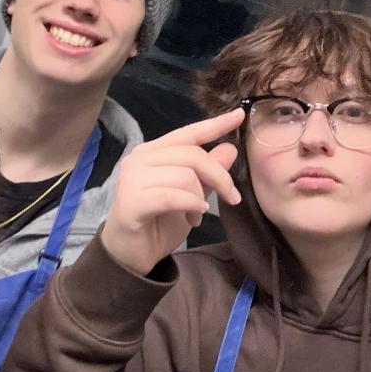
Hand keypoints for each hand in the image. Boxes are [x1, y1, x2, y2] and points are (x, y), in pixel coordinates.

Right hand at [100, 108, 244, 275]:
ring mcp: (132, 178)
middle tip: (231, 198)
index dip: (215, 124)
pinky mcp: (130, 200)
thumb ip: (208, 173)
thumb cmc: (159, 224)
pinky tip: (194, 216)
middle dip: (219, 176)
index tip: (240, 115)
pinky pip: (172, 196)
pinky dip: (190, 205)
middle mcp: (139, 158)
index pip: (188, 133)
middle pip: (192, 155)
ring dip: (199, 198)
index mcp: (153, 152)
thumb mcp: (193, 196)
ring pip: (185, 176)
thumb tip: (230, 148)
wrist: (129, 256)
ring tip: (196, 216)